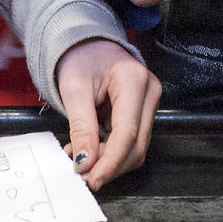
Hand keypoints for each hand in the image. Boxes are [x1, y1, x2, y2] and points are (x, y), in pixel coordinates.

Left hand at [53, 38, 158, 188]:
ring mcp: (149, 103)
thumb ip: (81, 127)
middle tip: (81, 174)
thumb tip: (84, 163)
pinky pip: (131, 141)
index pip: (127, 132)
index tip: (91, 179)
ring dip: (109, 161)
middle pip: (137, 144)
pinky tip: (90, 150)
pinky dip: (111, 152)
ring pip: (136, 147)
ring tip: (80, 160)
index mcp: (134, 80)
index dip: (111, 161)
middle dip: (110, 165)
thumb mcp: (74, 89)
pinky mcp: (142, 112)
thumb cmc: (79, 57)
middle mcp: (149, 92)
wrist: (85, 43)